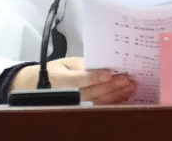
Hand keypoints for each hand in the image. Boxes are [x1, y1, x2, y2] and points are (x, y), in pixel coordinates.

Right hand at [10, 57, 134, 104]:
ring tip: (129, 86)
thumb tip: (101, 66)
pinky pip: (99, 106)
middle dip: (111, 86)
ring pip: (98, 100)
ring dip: (115, 94)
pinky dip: (113, 101)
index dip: (94, 77)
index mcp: (62, 79)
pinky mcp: (82, 107)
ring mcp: (76, 103)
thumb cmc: (57, 71)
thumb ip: (82, 65)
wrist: (42, 87)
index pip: (79, 79)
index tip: (108, 75)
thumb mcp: (66, 63)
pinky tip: (124, 95)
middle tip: (127, 79)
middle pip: (92, 91)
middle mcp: (69, 94)